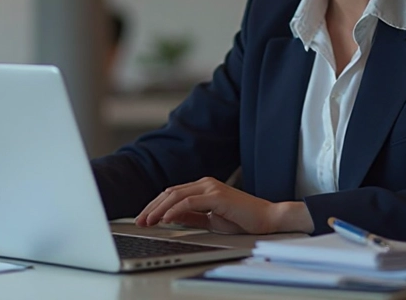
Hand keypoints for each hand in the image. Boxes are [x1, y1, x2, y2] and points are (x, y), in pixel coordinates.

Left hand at [134, 177, 313, 234]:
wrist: (267, 219)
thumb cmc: (242, 220)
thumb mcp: (210, 220)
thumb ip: (191, 217)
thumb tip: (169, 218)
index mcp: (203, 187)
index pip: (172, 194)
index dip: (155, 206)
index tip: (143, 218)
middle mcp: (205, 183)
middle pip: (170, 192)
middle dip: (152, 207)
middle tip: (139, 221)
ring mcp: (211, 187)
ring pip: (176, 195)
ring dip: (159, 209)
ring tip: (148, 221)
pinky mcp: (217, 195)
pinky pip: (190, 202)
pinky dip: (175, 211)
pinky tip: (166, 219)